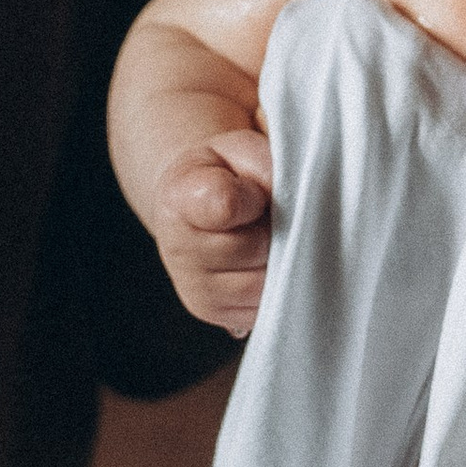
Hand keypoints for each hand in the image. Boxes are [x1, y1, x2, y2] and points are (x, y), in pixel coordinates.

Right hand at [152, 123, 274, 333]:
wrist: (202, 207)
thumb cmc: (228, 174)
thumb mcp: (242, 150)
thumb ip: (263, 165)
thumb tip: (287, 203)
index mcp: (179, 197)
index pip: (225, 205)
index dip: (255, 197)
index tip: (255, 192)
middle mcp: (178, 250)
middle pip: (259, 247)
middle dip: (278, 229)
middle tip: (268, 214)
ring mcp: (197, 290)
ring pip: (267, 283)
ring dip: (283, 260)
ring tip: (268, 237)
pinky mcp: (220, 316)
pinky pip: (269, 306)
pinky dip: (280, 286)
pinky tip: (265, 263)